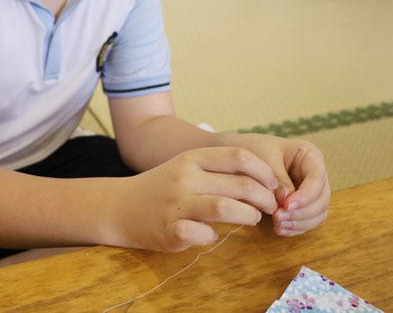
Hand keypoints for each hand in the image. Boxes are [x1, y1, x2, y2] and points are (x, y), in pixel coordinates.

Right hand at [108, 147, 279, 251]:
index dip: (264, 171)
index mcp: (191, 157)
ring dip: (248, 216)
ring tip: (252, 220)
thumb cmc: (163, 187)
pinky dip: (214, 237)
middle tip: (270, 208)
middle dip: (264, 198)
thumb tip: (264, 181)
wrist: (119, 206)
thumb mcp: (187, 167)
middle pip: (240, 184)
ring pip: (225, 208)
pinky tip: (212, 234)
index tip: (273, 185)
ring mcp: (175, 204)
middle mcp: (184, 177)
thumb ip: (218, 170)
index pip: (239, 157)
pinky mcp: (169, 230)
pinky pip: (203, 234)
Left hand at [221, 133, 329, 236]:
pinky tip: (279, 228)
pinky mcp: (303, 204)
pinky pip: (307, 220)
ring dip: (299, 222)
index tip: (286, 205)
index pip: (317, 179)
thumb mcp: (263, 158)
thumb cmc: (252, 150)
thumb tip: (285, 201)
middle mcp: (315, 174)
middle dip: (302, 212)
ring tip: (277, 224)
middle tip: (278, 217)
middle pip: (321, 199)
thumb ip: (277, 178)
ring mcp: (311, 190)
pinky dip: (295, 227)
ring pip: (318, 213)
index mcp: (310, 155)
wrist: (240, 156)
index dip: (306, 195)